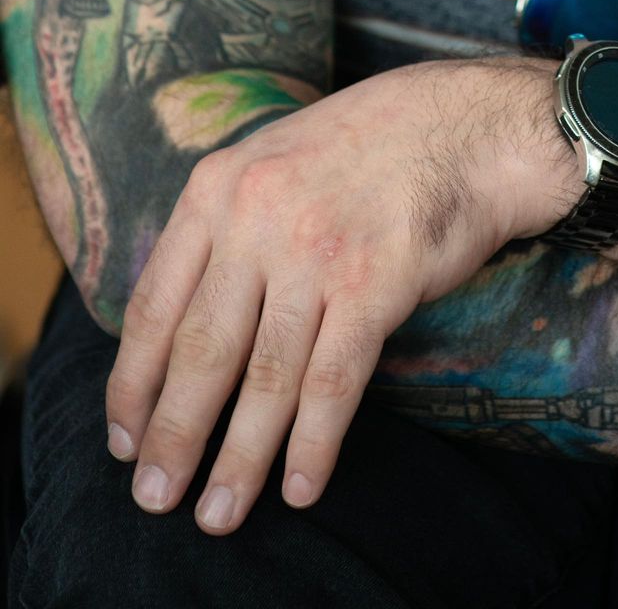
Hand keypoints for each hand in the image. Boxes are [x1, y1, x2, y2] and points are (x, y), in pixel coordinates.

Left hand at [105, 55, 569, 535]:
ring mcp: (314, 252)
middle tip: (155, 496)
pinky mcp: (373, 284)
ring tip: (219, 514)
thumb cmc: (375, 142)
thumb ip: (228, 222)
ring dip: (237, 458)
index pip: (155, 304)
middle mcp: (256, 219)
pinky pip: (331, 382)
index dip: (134, 383)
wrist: (471, 126)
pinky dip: (312, 444)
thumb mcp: (275, 156)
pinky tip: (300, 487)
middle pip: (200, 350)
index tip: (124, 437)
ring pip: (263, 378)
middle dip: (173, 436)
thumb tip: (186, 314)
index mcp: (219, 187)